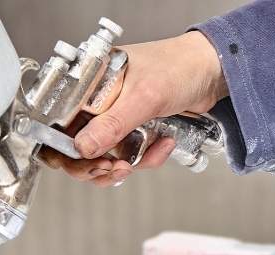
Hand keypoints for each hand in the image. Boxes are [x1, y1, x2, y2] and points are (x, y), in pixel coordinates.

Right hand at [40, 31, 227, 186]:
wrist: (214, 72)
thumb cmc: (179, 66)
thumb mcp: (144, 97)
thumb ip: (113, 124)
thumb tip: (83, 147)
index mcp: (89, 84)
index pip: (60, 121)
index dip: (66, 148)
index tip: (84, 162)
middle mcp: (98, 102)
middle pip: (79, 146)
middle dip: (94, 164)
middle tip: (111, 168)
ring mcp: (117, 117)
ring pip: (104, 156)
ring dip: (120, 166)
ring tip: (133, 164)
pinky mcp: (135, 130)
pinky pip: (130, 155)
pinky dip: (146, 158)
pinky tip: (162, 144)